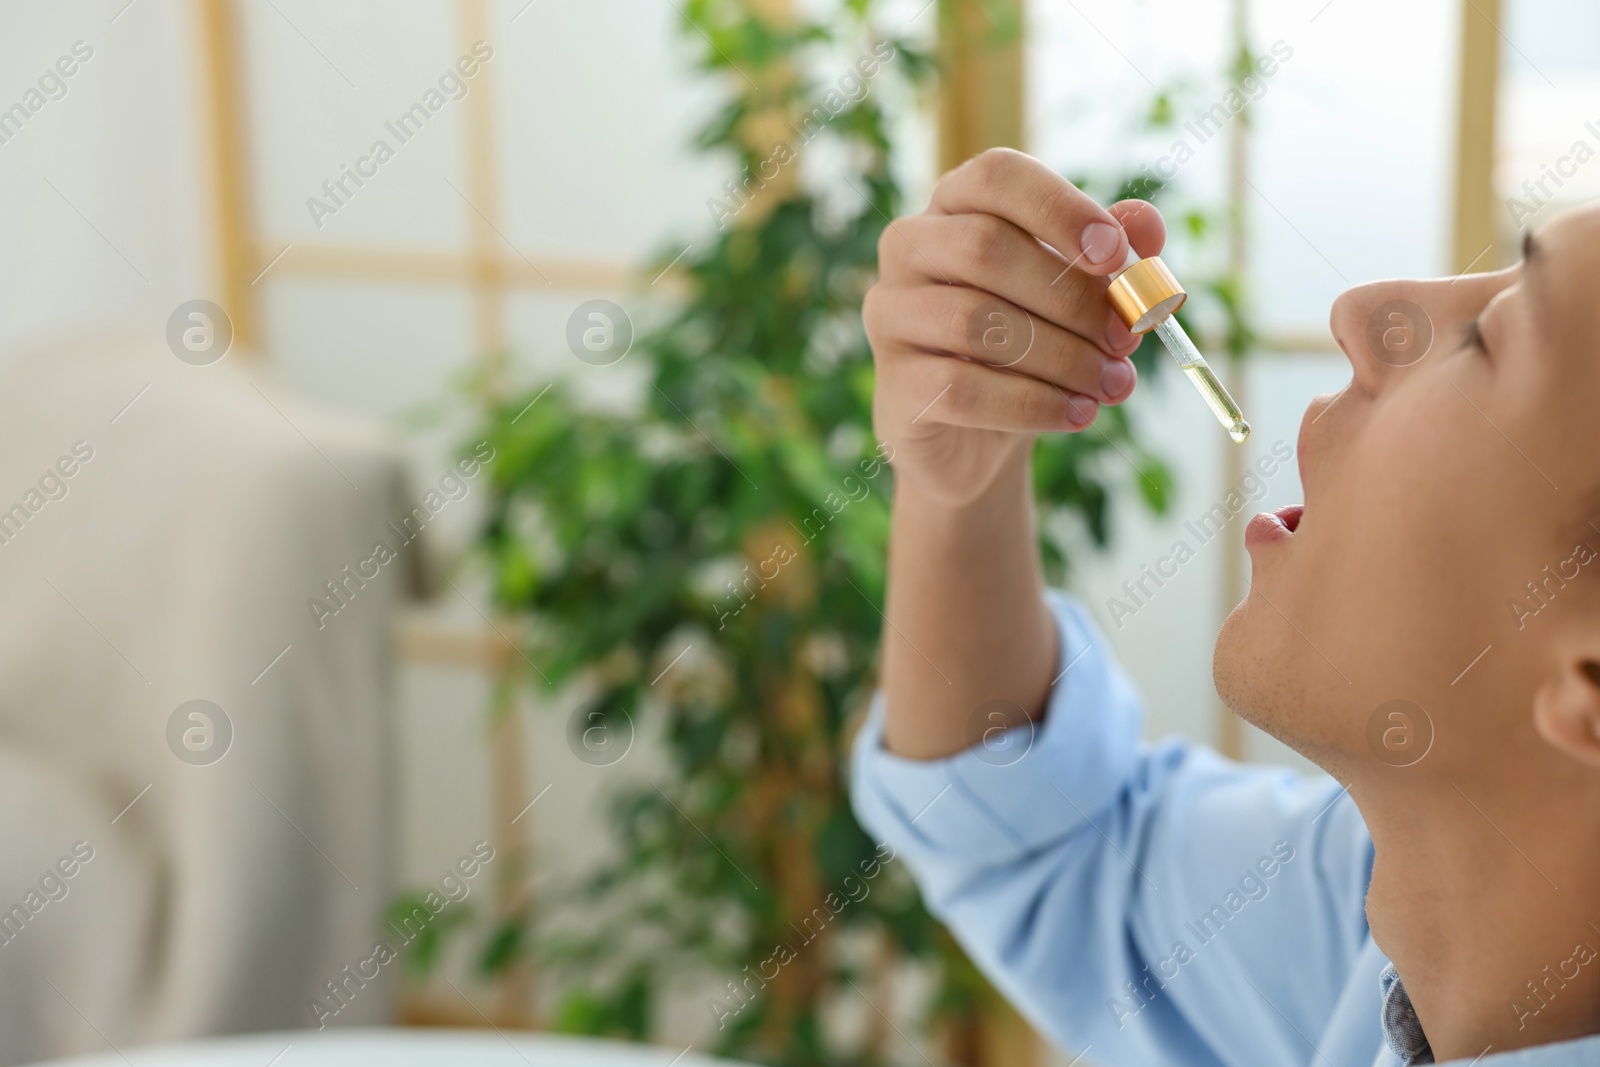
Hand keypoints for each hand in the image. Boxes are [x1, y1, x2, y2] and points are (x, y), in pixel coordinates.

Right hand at [865, 149, 1165, 507]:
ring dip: (1061, 357)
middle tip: (1126, 337)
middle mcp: (909, 248)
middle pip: (985, 249)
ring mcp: (890, 315)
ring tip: (1113, 384)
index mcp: (955, 206)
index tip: (1115, 254)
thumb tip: (1146, 226)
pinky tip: (1078, 414)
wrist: (977, 438)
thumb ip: (1109, 257)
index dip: (1059, 208)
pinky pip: (962, 388)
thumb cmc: (1029, 347)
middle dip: (1071, 298)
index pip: (996, 177)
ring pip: (975, 323)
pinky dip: (1033, 404)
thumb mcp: (1076, 296)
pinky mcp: (894, 384)